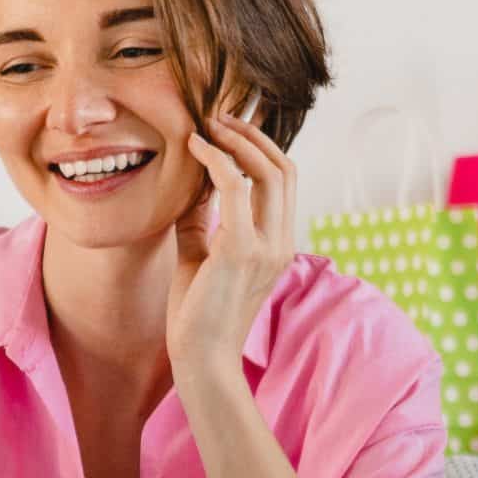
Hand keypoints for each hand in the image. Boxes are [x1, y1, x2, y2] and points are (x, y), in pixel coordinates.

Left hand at [168, 110, 296, 385]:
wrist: (202, 360)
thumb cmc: (197, 315)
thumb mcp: (199, 256)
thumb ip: (201, 220)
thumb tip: (192, 183)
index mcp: (277, 245)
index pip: (283, 183)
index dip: (261, 148)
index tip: (229, 128)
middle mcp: (281, 242)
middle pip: (284, 169)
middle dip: (253, 135)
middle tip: (219, 116)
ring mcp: (267, 246)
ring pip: (269, 171)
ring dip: (238, 140)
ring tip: (209, 125)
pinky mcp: (241, 249)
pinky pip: (235, 187)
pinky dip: (217, 160)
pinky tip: (195, 148)